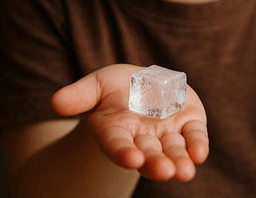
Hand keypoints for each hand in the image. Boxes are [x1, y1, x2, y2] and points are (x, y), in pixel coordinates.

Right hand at [51, 64, 208, 181]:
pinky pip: (193, 136)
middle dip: (156, 163)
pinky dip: (197, 144)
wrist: (143, 84)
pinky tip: (200, 153)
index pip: (117, 144)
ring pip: (173, 150)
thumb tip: (55, 102)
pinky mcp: (188, 123)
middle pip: (148, 154)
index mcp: (116, 130)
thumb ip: (79, 95)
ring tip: (185, 171)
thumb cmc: (116, 87)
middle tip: (165, 171)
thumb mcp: (96, 85)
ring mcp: (166, 132)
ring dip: (179, 161)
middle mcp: (142, 138)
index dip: (123, 152)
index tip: (131, 159)